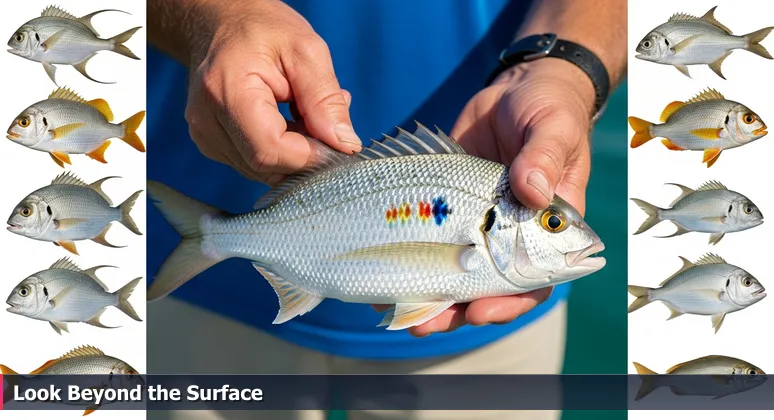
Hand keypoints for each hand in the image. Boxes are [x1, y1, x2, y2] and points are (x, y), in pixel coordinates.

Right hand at [184, 0, 360, 184]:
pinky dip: (280, 149)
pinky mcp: (212, 143)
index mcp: (228, 91)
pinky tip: (289, 120)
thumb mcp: (306, 50)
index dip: (310, 155)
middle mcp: (207, 120)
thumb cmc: (261, 28)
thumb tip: (344, 144)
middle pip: (266, 165)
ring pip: (263, 169)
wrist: (220, 21)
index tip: (336, 141)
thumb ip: (325, 99)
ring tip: (306, 111)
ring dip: (295, 151)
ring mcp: (205, 135)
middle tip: (326, 121)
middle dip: (306, 152)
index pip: (270, 150)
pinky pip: (254, 162)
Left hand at [396, 59, 596, 336]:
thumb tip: (532, 189)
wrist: (517, 87)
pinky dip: (408, 262)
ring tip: (399, 312)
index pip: (534, 280)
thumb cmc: (549, 106)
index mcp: (543, 227)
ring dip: (428, 296)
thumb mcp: (554, 126)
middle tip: (427, 324)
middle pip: (485, 288)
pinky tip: (384, 277)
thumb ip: (544, 156)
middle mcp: (509, 234)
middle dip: (455, 310)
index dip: (508, 301)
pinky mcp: (446, 208)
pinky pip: (427, 241)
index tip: (480, 308)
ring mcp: (475, 224)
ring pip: (453, 273)